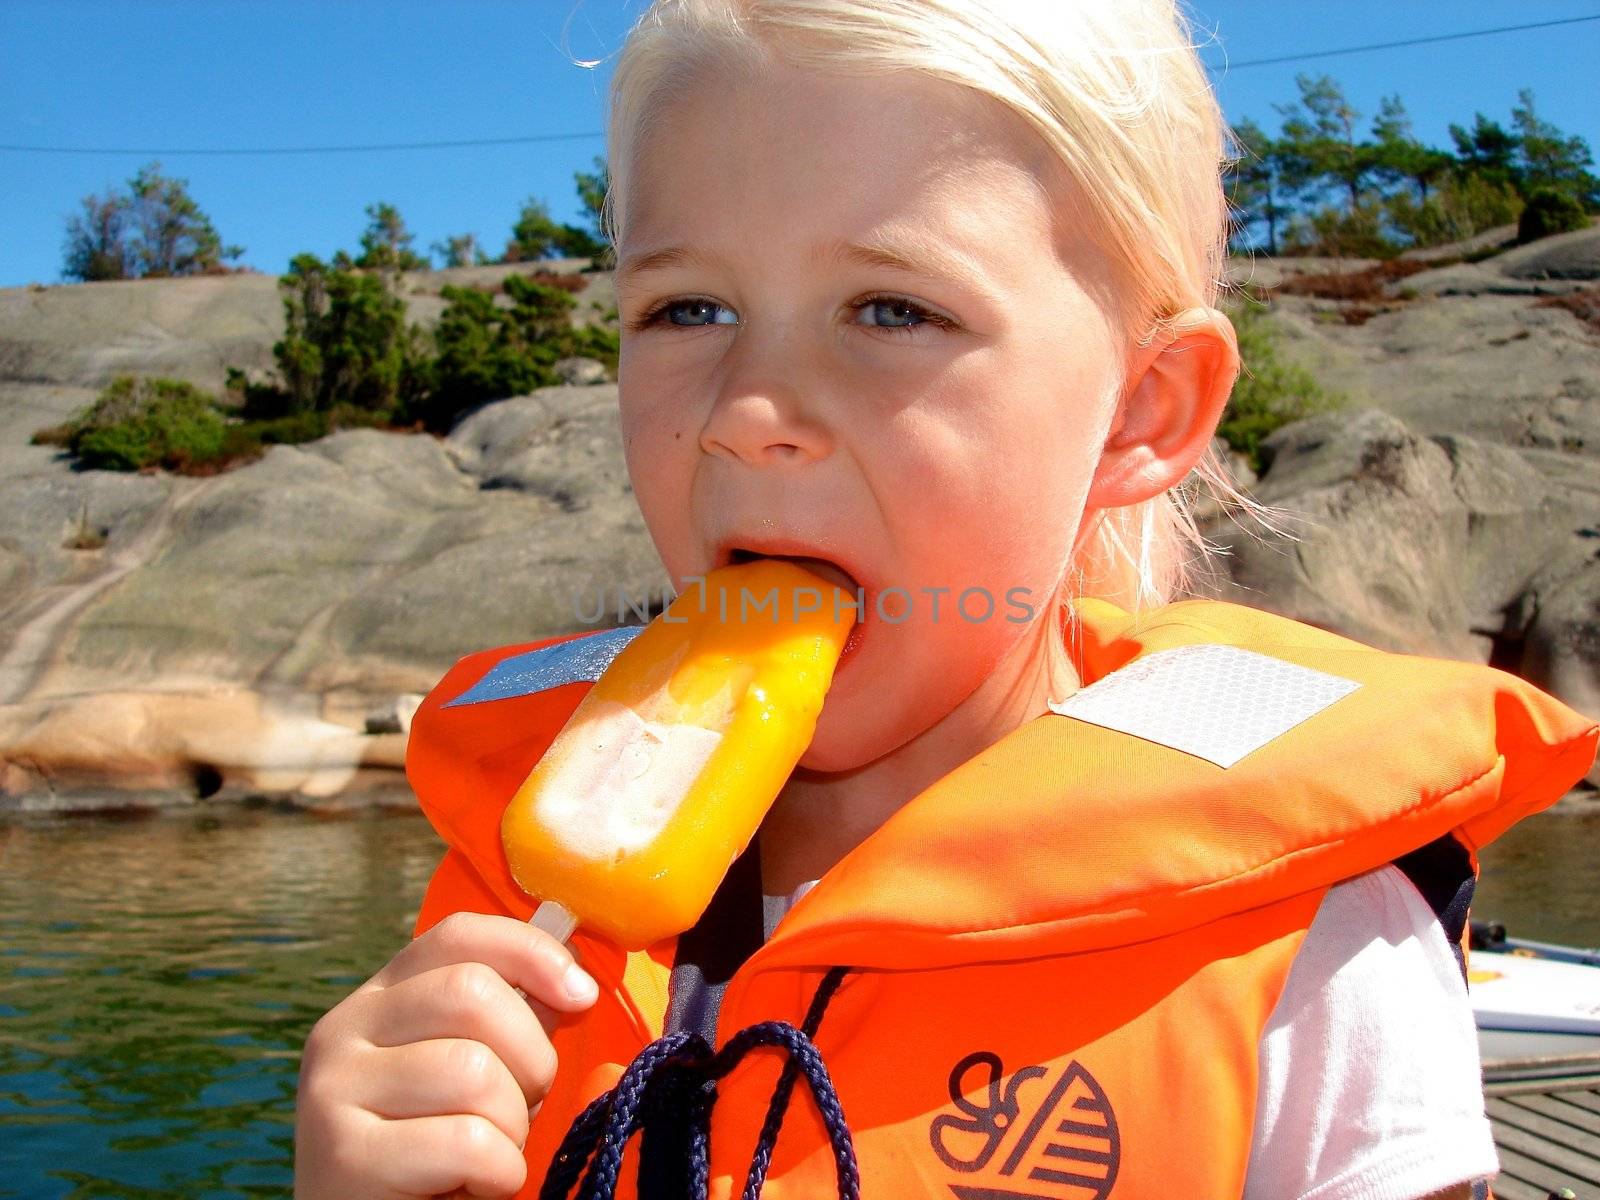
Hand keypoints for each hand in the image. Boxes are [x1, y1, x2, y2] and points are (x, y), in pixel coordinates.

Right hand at [293, 912, 599, 1198]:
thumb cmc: (438, 1155)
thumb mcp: (476, 1074)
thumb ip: (513, 1021)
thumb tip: (573, 979)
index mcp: (379, 999)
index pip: (459, 936)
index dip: (532, 952)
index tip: (580, 996)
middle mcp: (343, 1030)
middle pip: (472, 995)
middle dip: (529, 1058)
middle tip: (521, 1107)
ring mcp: (332, 1091)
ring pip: (473, 1070)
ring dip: (511, 1125)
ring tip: (490, 1154)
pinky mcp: (341, 1156)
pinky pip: (466, 1142)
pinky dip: (498, 1171)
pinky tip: (476, 1186)